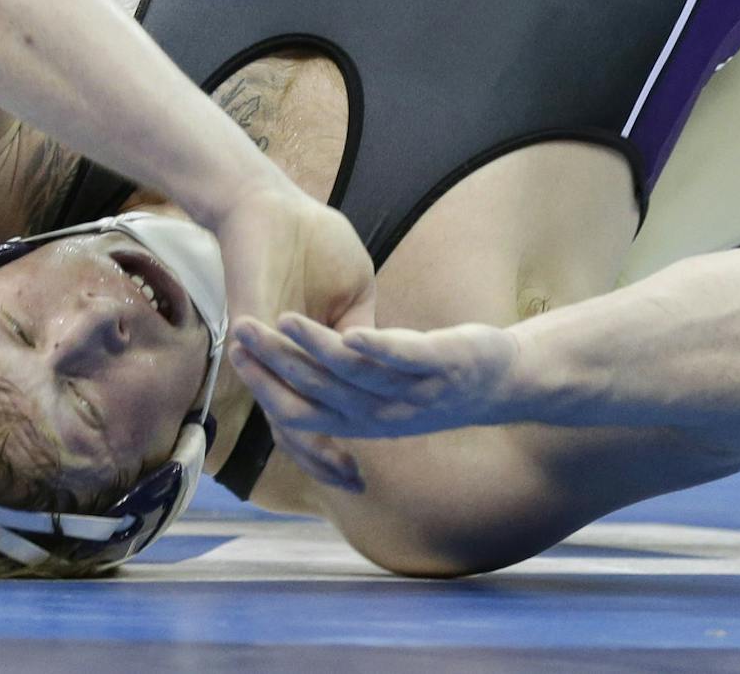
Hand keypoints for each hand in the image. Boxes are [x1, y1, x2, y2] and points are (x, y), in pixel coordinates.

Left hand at [206, 183, 376, 491]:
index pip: (327, 406)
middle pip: (303, 426)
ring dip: (315, 449)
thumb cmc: (313, 239)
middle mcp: (284, 364)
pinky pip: (272, 386)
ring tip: (343, 472)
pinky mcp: (255, 341)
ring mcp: (268, 357)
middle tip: (357, 484)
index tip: (368, 465)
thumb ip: (358, 325)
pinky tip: (322, 435)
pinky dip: (296, 413)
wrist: (273, 208)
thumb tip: (368, 361)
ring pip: (288, 417)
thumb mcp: (354, 289)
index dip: (341, 436)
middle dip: (328, 460)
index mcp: (310, 352)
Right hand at [229, 315, 519, 441]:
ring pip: (353, 374)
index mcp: (362, 418)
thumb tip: (302, 372)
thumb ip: (346, 382)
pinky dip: (377, 348)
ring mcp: (414, 390)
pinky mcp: (443, 363)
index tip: (235, 354)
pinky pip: (405, 358)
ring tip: (285, 320)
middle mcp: (382, 413)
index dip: (265, 384)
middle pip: (316, 392)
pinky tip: (353, 333)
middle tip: (243, 331)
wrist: (504, 380)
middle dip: (276, 362)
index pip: (300, 411)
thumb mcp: (385, 389)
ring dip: (316, 348)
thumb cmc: (436, 379)